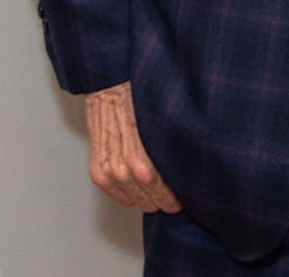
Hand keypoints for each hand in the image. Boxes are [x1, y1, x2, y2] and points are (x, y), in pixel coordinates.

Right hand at [85, 81, 181, 212]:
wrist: (110, 88)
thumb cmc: (139, 100)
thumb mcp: (166, 125)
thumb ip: (175, 149)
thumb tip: (190, 165)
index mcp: (142, 163)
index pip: (168, 195)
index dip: (180, 196)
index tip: (188, 194)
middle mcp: (124, 172)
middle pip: (153, 201)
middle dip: (166, 199)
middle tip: (176, 195)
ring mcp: (109, 174)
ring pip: (136, 201)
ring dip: (149, 198)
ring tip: (160, 190)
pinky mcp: (98, 172)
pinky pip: (118, 196)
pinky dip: (130, 194)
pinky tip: (140, 187)